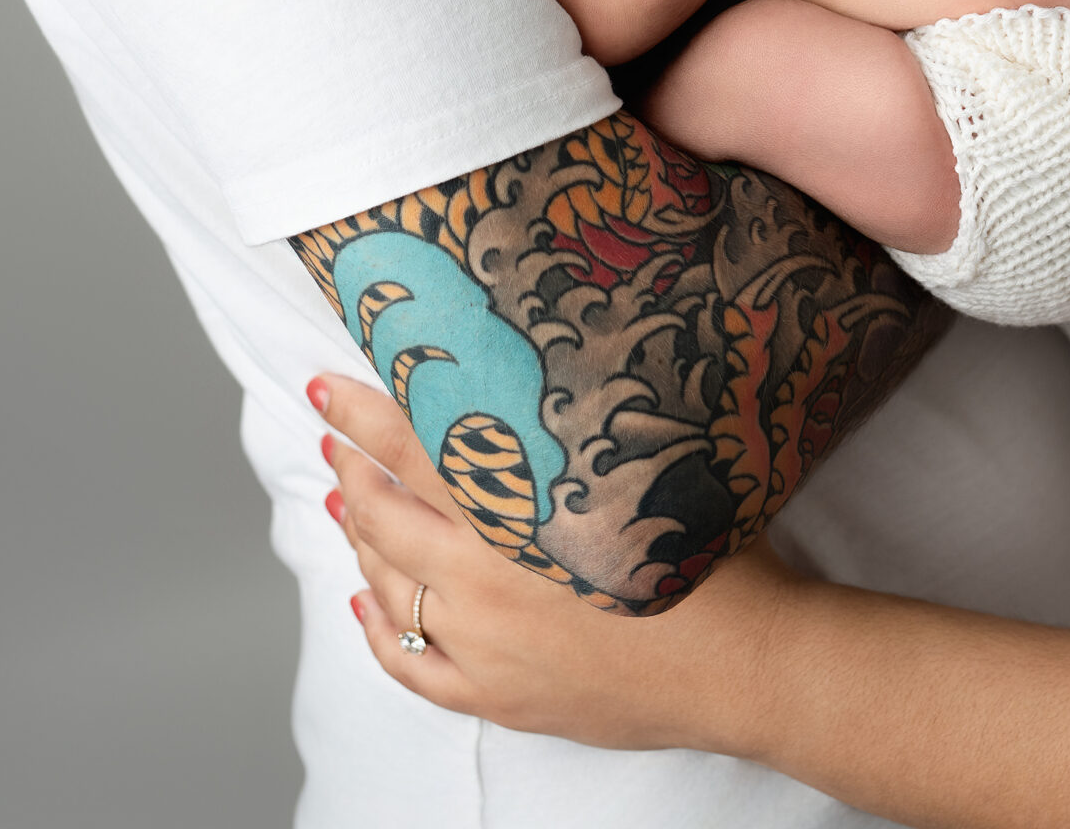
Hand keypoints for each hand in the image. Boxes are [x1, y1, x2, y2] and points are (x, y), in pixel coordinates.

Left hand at [312, 373, 789, 748]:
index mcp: (519, 510)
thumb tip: (543, 374)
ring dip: (359, 537)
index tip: (327, 387)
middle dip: (350, 466)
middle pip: (387, 514)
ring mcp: (483, 645)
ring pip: (389, 585)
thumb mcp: (643, 464)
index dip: (365, 414)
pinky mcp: (496, 696)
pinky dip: (377, 630)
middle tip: (329, 431)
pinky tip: (363, 602)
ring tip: (342, 500)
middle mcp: (484, 578)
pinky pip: (411, 666)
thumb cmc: (706, 554)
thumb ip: (580, 428)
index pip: (417, 447)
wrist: (742, 661)